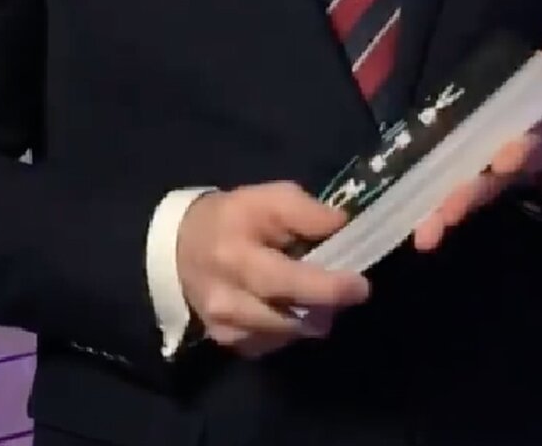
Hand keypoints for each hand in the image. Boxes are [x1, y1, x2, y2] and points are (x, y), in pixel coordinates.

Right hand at [176, 181, 370, 358]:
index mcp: (235, 256)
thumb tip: (341, 226)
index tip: (361, 285)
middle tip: (349, 289)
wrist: (180, 248)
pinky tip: (288, 304)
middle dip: (328, 304)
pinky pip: (276, 343)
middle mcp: (227, 300)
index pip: (287, 281)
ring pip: (289, 334)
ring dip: (312, 316)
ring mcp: (227, 328)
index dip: (328, 287)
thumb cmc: (231, 218)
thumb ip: (303, 210)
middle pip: (292, 317)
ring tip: (316, 291)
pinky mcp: (229, 344)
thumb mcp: (265, 198)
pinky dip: (291, 327)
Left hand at [412, 18, 541, 251]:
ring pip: (470, 196)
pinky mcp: (472, 182)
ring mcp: (493, 178)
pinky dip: (435, 217)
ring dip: (448, 211)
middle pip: (493, 181)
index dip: (523, 150)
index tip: (505, 156)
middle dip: (471, 193)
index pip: (534, 144)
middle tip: (450, 207)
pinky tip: (418, 236)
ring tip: (425, 231)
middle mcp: (516, 163)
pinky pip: (453, 200)